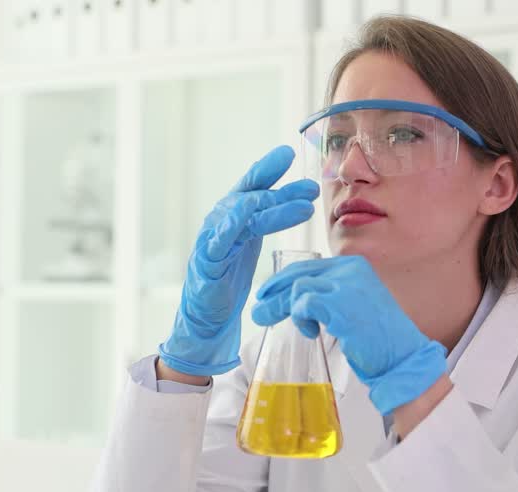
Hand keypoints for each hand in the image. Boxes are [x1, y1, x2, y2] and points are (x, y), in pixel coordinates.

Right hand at [158, 146, 318, 375]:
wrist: (208, 313)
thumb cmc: (231, 271)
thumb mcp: (253, 238)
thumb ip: (269, 216)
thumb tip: (300, 196)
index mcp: (235, 214)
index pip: (253, 186)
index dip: (269, 168)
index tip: (290, 152)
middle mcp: (221, 221)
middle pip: (253, 200)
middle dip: (283, 193)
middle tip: (311, 189)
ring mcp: (212, 241)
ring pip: (240, 219)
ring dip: (269, 210)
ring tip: (296, 207)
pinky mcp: (206, 264)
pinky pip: (217, 245)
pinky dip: (227, 231)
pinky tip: (241, 218)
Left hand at [250, 255, 445, 414]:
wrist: (402, 357)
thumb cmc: (380, 340)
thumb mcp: (356, 307)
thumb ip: (333, 298)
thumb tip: (297, 302)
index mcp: (355, 267)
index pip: (309, 266)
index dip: (284, 280)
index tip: (268, 293)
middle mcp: (351, 270)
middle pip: (299, 274)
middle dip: (274, 292)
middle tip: (259, 310)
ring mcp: (346, 284)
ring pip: (298, 288)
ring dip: (285, 308)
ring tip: (280, 322)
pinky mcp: (340, 303)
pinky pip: (304, 303)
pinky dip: (301, 318)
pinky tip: (310, 331)